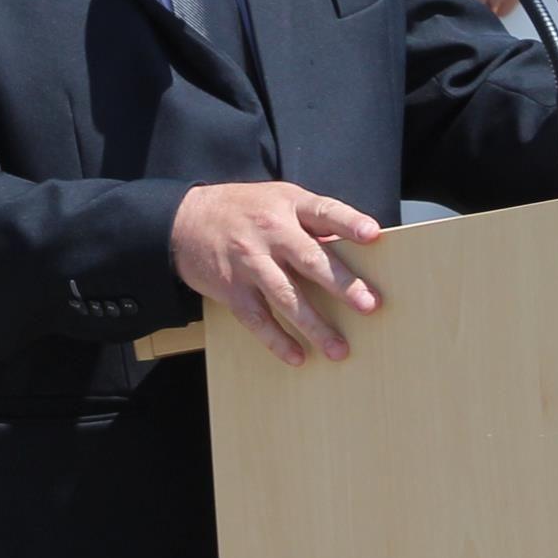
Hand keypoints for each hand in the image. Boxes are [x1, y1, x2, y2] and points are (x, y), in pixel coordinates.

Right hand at [171, 180, 383, 365]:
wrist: (184, 221)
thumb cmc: (244, 210)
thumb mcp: (278, 201)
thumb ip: (311, 223)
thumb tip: (353, 250)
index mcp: (288, 205)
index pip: (323, 212)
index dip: (349, 222)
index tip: (374, 235)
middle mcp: (270, 232)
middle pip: (310, 259)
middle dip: (342, 284)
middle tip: (369, 305)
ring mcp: (249, 261)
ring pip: (286, 296)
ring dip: (314, 325)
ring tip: (339, 349)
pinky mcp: (231, 288)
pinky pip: (257, 319)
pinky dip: (277, 340)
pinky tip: (298, 356)